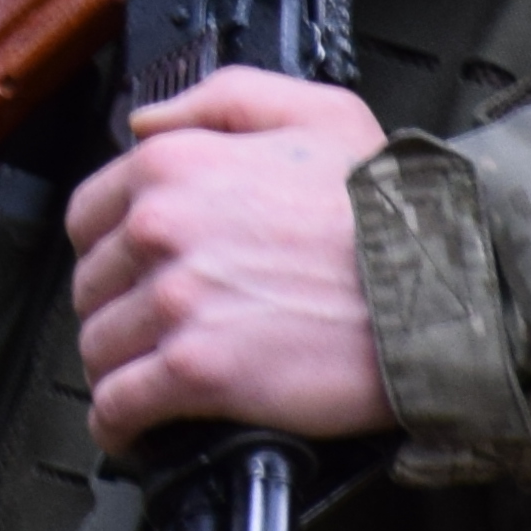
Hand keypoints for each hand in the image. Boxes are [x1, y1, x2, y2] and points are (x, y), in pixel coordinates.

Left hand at [64, 72, 393, 447]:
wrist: (442, 285)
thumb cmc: (389, 207)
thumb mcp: (316, 112)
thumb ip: (219, 101)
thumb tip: (145, 121)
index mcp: (175, 166)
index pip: (88, 215)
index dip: (109, 247)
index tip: (132, 270)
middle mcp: (160, 229)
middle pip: (92, 285)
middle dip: (116, 309)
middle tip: (153, 327)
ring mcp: (175, 302)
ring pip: (99, 347)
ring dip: (116, 367)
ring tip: (146, 378)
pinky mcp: (195, 371)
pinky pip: (119, 406)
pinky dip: (117, 423)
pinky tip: (132, 429)